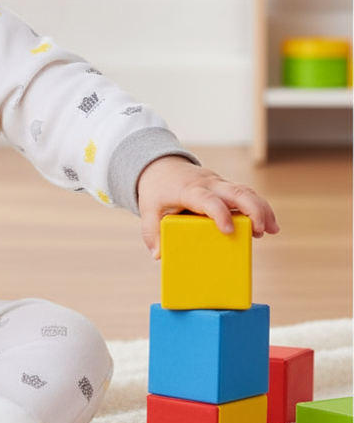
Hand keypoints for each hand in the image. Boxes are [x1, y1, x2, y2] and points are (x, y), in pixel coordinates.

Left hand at [136, 155, 278, 258]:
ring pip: (246, 191)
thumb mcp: (149, 210)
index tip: (228, 230)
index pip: (207, 199)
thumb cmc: (157, 190)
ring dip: (262, 208)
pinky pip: (246, 194)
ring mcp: (219, 184)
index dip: (219, 213)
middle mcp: (208, 184)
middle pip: (236, 191)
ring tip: (273, 229)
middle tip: (262, 230)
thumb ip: (152, 233)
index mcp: (189, 190)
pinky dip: (259, 207)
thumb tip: (158, 255)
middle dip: (253, 209)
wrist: (162, 167)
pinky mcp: (225, 187)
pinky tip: (268, 224)